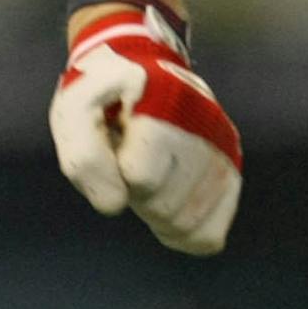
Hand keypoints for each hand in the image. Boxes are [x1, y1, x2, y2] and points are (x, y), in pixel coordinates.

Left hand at [50, 6, 241, 254]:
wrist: (140, 72)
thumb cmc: (103, 97)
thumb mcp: (75, 112)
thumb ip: (84, 157)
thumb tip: (114, 205)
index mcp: (167, 98)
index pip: (142, 176)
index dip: (112, 171)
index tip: (111, 141)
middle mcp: (209, 126)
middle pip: (164, 205)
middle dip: (134, 192)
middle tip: (127, 157)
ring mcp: (225, 153)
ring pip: (186, 224)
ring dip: (155, 210)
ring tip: (147, 170)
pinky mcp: (232, 176)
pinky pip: (208, 236)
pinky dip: (180, 231)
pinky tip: (164, 201)